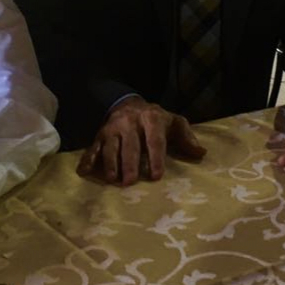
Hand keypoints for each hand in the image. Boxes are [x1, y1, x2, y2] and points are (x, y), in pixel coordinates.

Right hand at [76, 98, 205, 185]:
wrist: (128, 103)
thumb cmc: (156, 120)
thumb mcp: (174, 123)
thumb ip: (187, 137)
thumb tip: (201, 153)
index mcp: (151, 118)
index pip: (154, 140)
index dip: (155, 157)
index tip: (156, 175)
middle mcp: (130, 122)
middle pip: (130, 145)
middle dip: (129, 163)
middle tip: (130, 182)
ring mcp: (113, 128)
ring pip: (110, 146)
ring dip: (110, 163)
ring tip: (112, 179)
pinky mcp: (100, 134)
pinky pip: (92, 147)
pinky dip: (87, 159)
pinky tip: (84, 172)